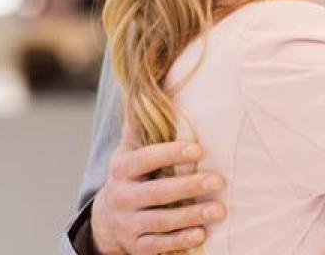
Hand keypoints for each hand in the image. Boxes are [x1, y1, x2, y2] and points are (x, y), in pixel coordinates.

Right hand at [90, 118, 226, 254]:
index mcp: (122, 169)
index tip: (198, 149)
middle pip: (156, 192)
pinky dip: (180, 240)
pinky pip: (158, 245)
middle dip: (188, 187)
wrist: (105, 221)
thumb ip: (139, 124)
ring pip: (160, 221)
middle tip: (219, 181)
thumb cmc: (129, 176)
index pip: (145, 159)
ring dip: (191, 215)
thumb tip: (149, 86)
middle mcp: (122, 197)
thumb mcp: (129, 150)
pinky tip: (202, 234)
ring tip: (219, 209)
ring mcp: (128, 223)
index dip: (170, 153)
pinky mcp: (136, 246)